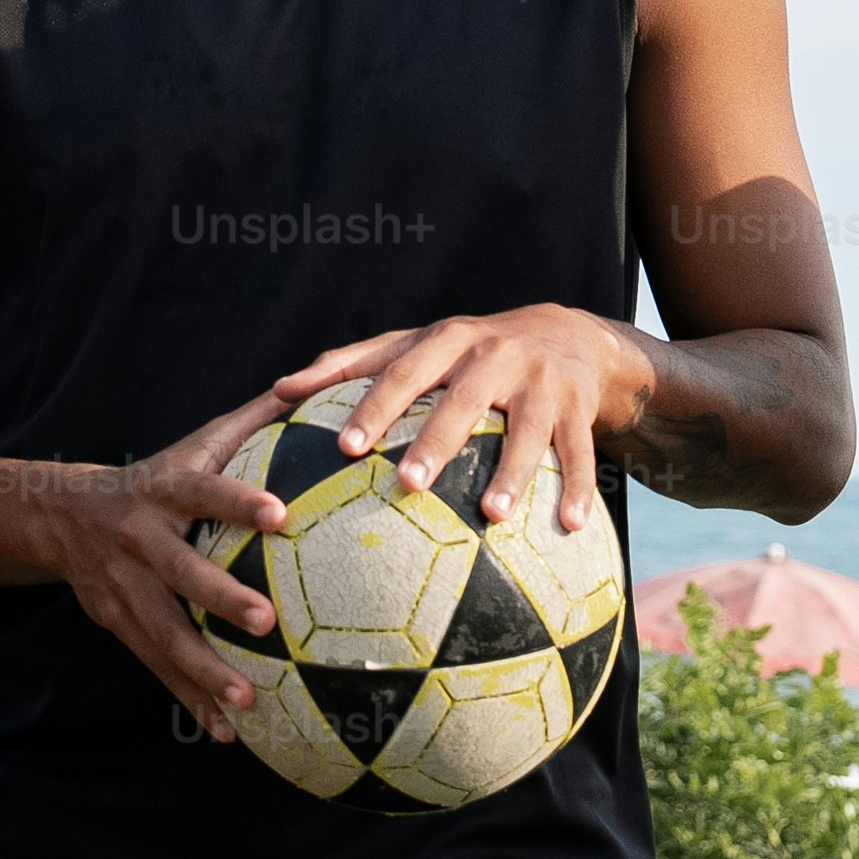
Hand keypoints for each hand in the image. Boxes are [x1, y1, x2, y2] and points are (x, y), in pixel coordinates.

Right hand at [29, 403, 296, 736]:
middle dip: (221, 598)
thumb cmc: (153, 476)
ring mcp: (125, 587)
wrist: (60, 515)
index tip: (280, 515)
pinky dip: (190, 698)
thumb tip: (305, 387)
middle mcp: (140, 538)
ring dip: (205, 670)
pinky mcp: (119, 623)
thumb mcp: (189, 444)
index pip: (205, 491)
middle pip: (181, 572)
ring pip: (165, 632)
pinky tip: (227, 731)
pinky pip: (158, 665)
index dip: (239, 502)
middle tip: (268, 621)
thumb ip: (245, 424)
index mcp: (163, 490)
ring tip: (248, 700)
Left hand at [269, 306, 650, 540]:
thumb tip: (278, 390)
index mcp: (448, 340)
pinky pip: (579, 452)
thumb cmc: (470, 349)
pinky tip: (570, 526)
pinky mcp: (577, 408)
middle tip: (408, 484)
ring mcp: (541, 381)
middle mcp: (494, 355)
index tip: (346, 448)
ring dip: (513, 473)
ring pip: (527, 430)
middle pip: (463, 401)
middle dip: (437, 441)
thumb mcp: (417, 344)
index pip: (404, 371)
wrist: (569, 333)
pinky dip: (577, 488)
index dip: (375, 407)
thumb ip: (351, 364)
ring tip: (492, 515)